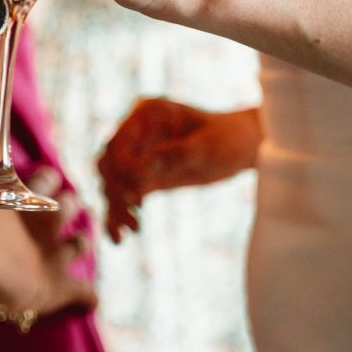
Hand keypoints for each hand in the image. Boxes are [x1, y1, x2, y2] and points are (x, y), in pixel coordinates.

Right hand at [0, 167, 97, 321]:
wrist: (5, 265)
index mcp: (23, 205)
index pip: (43, 179)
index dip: (43, 180)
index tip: (40, 178)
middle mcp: (46, 223)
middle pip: (68, 203)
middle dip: (66, 205)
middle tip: (61, 205)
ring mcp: (59, 253)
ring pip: (81, 240)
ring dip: (78, 241)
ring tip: (77, 241)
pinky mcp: (66, 285)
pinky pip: (85, 293)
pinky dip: (86, 298)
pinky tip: (88, 301)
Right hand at [97, 97, 261, 242]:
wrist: (243, 147)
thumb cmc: (230, 138)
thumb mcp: (208, 145)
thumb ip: (176, 153)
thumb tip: (142, 166)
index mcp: (147, 114)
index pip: (118, 142)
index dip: (123, 167)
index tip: (140, 189)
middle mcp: (137, 132)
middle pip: (108, 162)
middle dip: (116, 189)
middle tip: (134, 212)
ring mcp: (139, 154)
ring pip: (112, 182)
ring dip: (116, 206)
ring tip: (135, 228)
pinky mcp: (146, 176)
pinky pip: (124, 195)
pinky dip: (118, 215)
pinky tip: (120, 238)